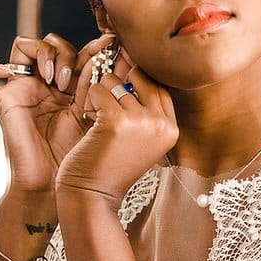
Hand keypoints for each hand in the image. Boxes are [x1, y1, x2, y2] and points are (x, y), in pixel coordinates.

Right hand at [0, 33, 104, 196]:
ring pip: (22, 45)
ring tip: (55, 80)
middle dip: (65, 53)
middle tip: (72, 81)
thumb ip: (96, 80)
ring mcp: (20, 92)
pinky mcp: (2, 102)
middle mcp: (42, 86)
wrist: (57, 186)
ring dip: (43, 54)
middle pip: (49, 43)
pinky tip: (8, 76)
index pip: (74, 51)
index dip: (90, 48)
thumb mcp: (94, 111)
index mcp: (66, 88)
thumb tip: (107, 45)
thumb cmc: (78, 156)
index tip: (107, 48)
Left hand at [54, 42, 176, 204]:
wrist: (92, 195)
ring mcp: (141, 121)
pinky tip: (88, 120)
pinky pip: (98, 90)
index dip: (137, 80)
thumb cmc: (108, 166)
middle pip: (141, 76)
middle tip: (104, 105)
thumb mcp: (138, 138)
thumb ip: (142, 108)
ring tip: (97, 119)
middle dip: (118, 82)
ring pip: (115, 81)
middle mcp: (162, 123)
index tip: (120, 86)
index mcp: (171, 128)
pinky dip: (88, 101)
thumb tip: (133, 65)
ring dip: (99, 94)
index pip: (159, 85)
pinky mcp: (117, 121)